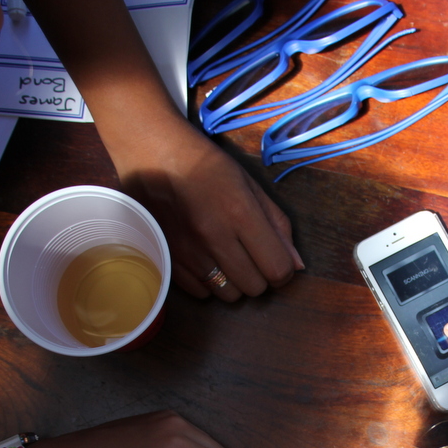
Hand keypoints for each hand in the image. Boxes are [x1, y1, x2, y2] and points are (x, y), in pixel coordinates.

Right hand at [119, 118, 303, 301]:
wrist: (151, 152)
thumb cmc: (207, 165)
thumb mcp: (251, 185)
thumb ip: (278, 226)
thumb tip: (296, 266)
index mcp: (240, 213)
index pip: (277, 268)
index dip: (284, 270)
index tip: (277, 259)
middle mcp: (214, 237)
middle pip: (255, 287)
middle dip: (261, 276)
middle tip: (252, 256)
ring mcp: (188, 251)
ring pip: (229, 295)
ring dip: (236, 282)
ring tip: (229, 258)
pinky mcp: (167, 259)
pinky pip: (201, 293)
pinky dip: (209, 283)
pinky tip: (207, 260)